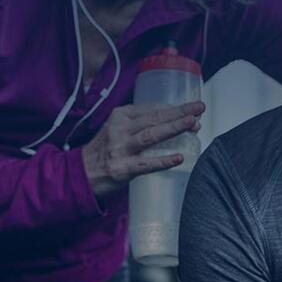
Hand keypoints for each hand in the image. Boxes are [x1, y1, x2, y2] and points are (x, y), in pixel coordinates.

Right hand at [82, 101, 204, 197]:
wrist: (81, 173)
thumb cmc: (106, 149)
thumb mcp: (119, 128)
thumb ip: (143, 124)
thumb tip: (179, 123)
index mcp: (120, 115)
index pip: (152, 108)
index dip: (174, 108)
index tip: (193, 109)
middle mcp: (120, 129)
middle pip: (154, 118)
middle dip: (179, 112)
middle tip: (200, 108)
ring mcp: (120, 149)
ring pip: (151, 136)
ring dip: (173, 128)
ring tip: (193, 124)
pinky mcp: (121, 169)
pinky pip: (146, 165)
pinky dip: (163, 161)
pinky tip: (179, 158)